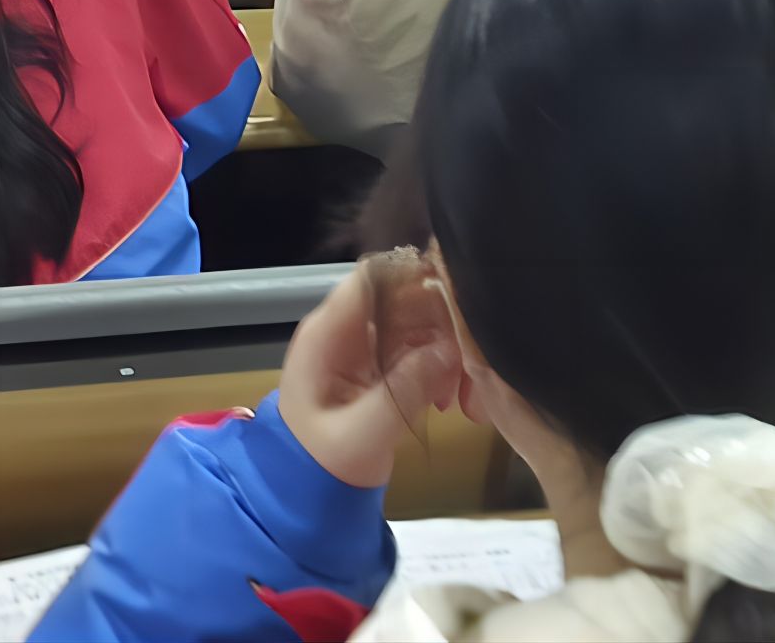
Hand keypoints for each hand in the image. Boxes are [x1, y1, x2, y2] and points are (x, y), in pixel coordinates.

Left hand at [279, 252, 462, 490]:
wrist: (304, 496)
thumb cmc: (320, 466)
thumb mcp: (361, 436)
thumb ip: (402, 391)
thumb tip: (448, 350)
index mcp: (329, 334)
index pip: (373, 279)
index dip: (416, 283)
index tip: (458, 313)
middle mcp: (348, 330)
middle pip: (405, 299)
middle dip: (444, 330)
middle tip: (470, 373)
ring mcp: (366, 347)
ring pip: (420, 324)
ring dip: (449, 354)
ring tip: (462, 400)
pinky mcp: (382, 366)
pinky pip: (421, 349)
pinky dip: (443, 370)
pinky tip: (451, 403)